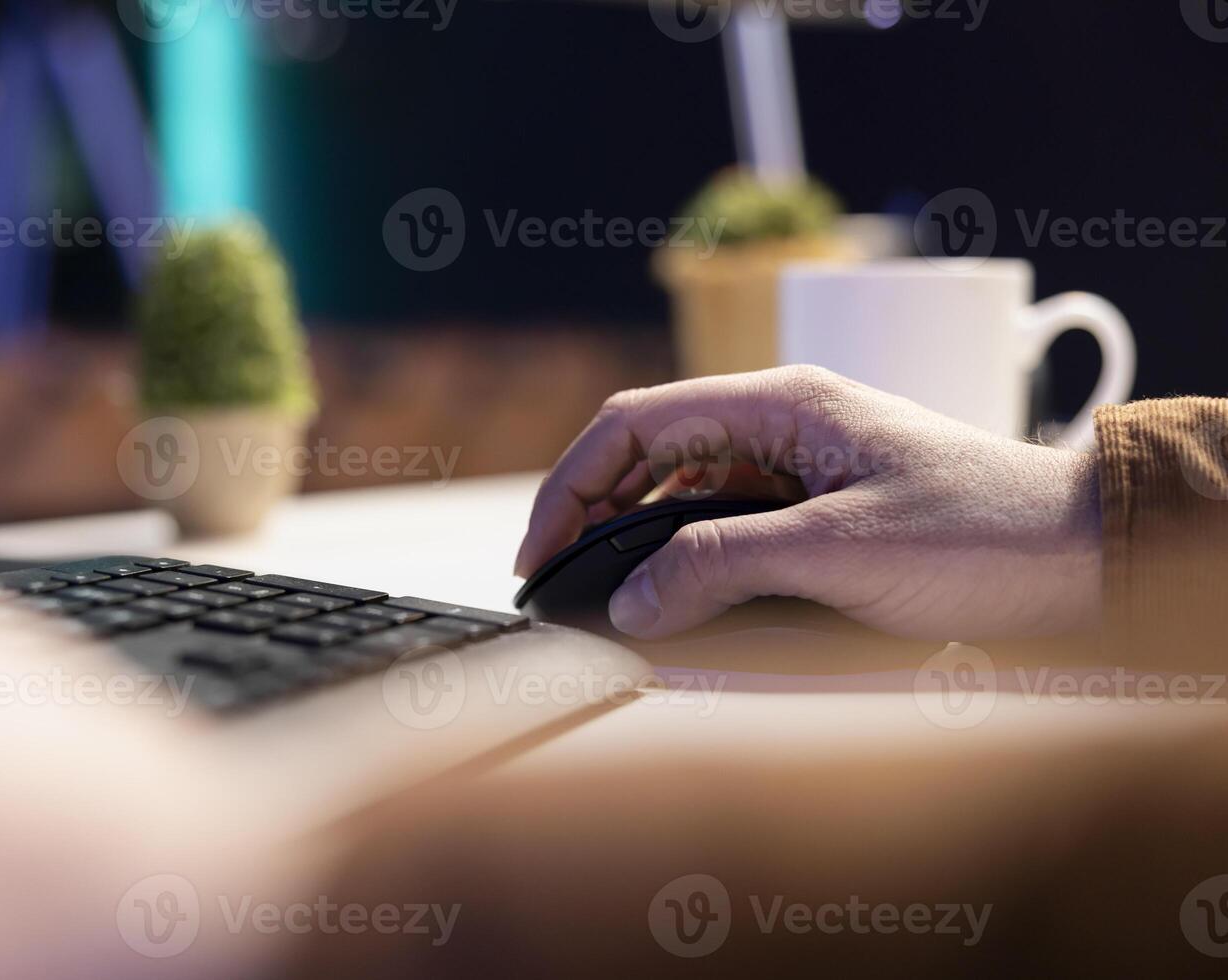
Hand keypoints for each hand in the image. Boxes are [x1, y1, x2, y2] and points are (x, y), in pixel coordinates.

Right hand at [515, 366, 1101, 639]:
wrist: (1082, 550)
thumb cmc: (983, 533)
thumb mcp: (840, 551)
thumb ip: (722, 565)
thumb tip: (629, 599)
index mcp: (779, 404)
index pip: (634, 425)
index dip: (570, 487)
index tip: (540, 554)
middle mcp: (780, 421)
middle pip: (648, 452)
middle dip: (590, 512)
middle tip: (558, 581)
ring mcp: (798, 460)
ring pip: (682, 487)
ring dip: (633, 534)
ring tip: (601, 592)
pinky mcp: (816, 501)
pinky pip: (723, 518)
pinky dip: (682, 552)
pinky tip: (670, 592)